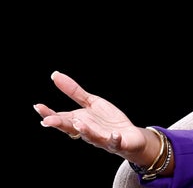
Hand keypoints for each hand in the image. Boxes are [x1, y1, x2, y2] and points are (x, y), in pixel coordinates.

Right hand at [34, 71, 159, 164]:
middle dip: (60, 124)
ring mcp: (102, 138)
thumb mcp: (91, 102)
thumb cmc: (107, 121)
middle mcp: (87, 132)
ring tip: (79, 124)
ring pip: (91, 137)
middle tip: (48, 121)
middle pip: (72, 128)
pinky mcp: (117, 142)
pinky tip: (114, 135)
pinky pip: (115, 142)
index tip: (38, 107)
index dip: (49, 114)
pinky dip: (114, 139)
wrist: (130, 135)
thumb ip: (74, 92)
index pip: (62, 118)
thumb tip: (55, 75)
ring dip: (85, 131)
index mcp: (79, 122)